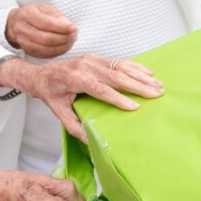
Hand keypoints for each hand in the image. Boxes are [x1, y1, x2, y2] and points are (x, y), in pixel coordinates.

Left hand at [1, 55, 163, 143]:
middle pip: (115, 76)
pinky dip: (135, 66)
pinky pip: (118, 61)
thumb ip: (75, 127)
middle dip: (138, 86)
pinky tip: (148, 72)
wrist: (42, 75)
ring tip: (158, 84)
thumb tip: (92, 142)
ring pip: (120, 67)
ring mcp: (91, 59)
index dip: (118, 99)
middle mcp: (84, 66)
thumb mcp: (59, 113)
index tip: (135, 107)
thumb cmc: (51, 94)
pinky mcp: (96, 57)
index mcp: (75, 80)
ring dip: (140, 76)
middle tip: (157, 94)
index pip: (100, 89)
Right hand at [6, 4, 77, 57]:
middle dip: (63, 38)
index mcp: (26, 14)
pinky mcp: (27, 50)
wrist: (16, 23)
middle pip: (45, 38)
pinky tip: (64, 47)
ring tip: (71, 41)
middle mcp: (22, 28)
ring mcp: (23, 41)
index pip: (45, 23)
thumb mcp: (45, 8)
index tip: (74, 28)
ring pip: (45, 49)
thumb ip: (57, 16)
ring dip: (62, 47)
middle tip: (74, 35)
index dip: (61, 27)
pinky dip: (57, 52)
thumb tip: (69, 27)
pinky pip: (44, 55)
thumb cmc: (34, 13)